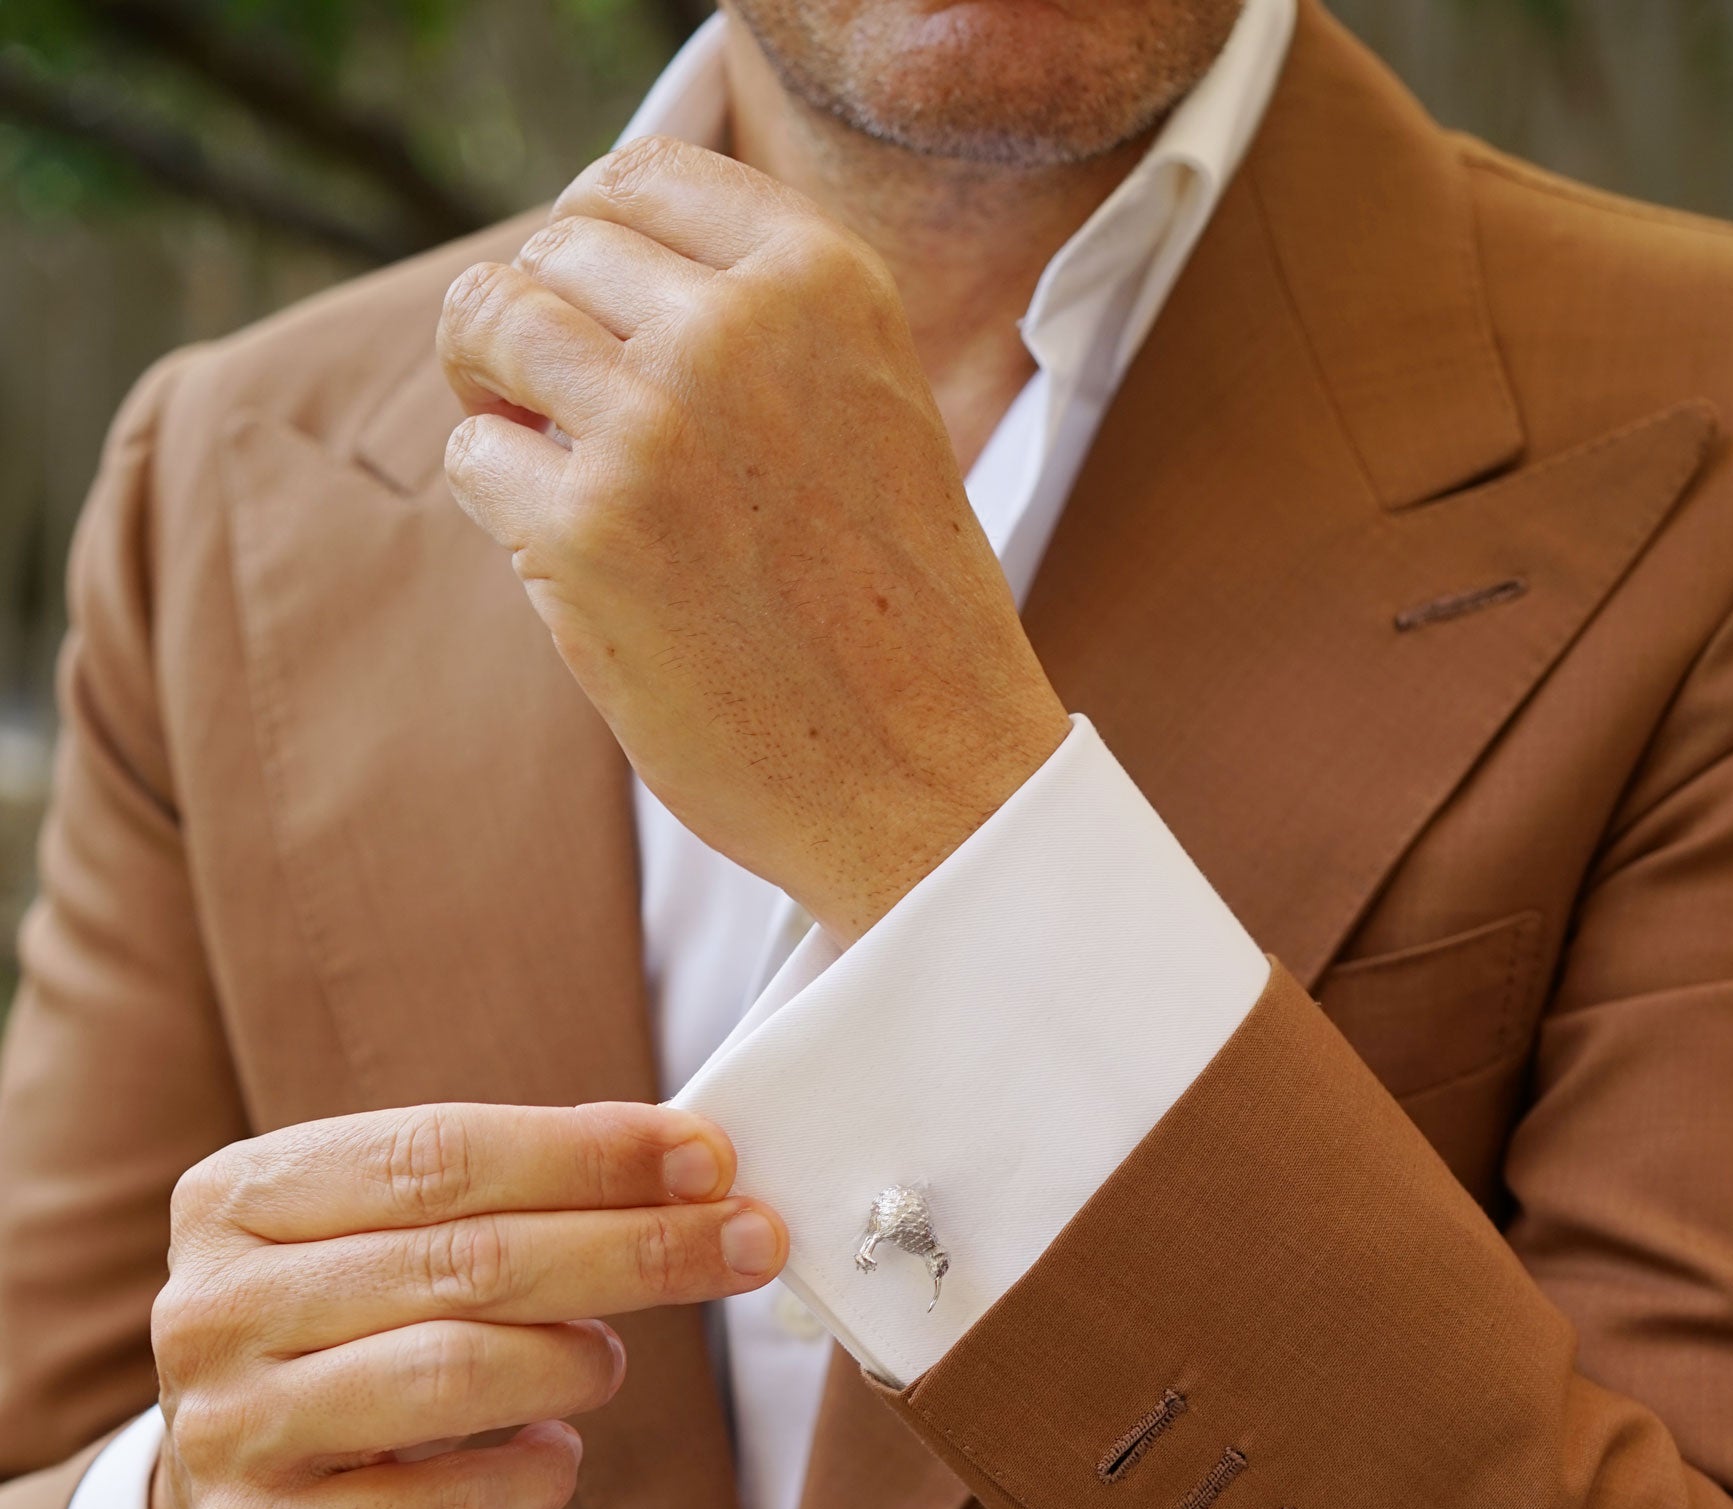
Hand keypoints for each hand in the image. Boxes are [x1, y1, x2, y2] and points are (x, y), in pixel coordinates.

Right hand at [149, 1100, 783, 1508]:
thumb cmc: (346, 1367)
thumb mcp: (383, 1260)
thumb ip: (498, 1203)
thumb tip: (684, 1161)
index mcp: (237, 1201)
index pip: (437, 1154)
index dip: (587, 1153)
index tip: (710, 1156)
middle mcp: (215, 1309)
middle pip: (463, 1259)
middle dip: (631, 1246)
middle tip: (747, 1243)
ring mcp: (230, 1432)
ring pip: (453, 1374)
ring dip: (575, 1361)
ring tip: (609, 1361)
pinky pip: (441, 1506)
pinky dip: (531, 1476)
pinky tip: (553, 1457)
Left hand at [436, 140, 1070, 944]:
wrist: (928, 780)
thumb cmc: (894, 614)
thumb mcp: (871, 408)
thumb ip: (762, 325)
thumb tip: (585, 275)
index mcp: (822, 281)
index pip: (643, 175)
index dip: (590, 236)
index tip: (590, 306)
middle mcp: (735, 331)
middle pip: (554, 248)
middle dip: (532, 317)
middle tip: (549, 403)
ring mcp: (652, 428)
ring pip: (490, 322)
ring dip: (486, 384)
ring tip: (531, 453)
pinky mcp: (584, 534)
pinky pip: (475, 456)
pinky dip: (497, 496)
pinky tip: (563, 554)